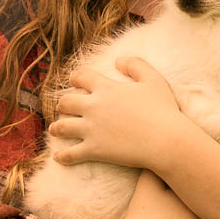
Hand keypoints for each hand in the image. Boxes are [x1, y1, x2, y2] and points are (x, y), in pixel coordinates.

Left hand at [51, 57, 191, 171]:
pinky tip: (57, 158)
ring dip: (56, 128)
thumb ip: (136, 65)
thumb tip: (118, 60)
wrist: (165, 139)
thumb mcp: (153, 79)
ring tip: (54, 129)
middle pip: (66, 102)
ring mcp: (91, 129)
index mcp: (106, 88)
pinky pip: (70, 154)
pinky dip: (62, 156)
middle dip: (63, 104)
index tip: (73, 80)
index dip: (75, 77)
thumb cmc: (163, 109)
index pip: (81, 77)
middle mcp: (93, 107)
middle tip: (63, 107)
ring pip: (62, 127)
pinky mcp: (94, 150)